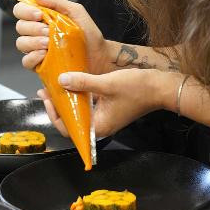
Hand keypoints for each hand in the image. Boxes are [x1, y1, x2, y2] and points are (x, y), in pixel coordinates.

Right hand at [13, 0, 111, 73]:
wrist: (99, 55)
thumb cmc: (89, 34)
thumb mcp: (76, 12)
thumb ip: (56, 1)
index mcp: (42, 18)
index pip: (21, 10)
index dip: (25, 11)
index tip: (38, 14)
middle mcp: (37, 32)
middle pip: (20, 27)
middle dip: (33, 28)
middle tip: (47, 30)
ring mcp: (37, 49)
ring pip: (21, 43)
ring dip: (33, 42)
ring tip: (48, 43)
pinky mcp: (40, 64)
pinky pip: (26, 61)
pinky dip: (33, 57)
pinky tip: (45, 54)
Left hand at [38, 69, 174, 137]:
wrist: (162, 87)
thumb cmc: (137, 89)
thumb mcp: (106, 84)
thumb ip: (82, 82)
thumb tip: (60, 80)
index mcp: (98, 127)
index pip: (68, 129)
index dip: (55, 115)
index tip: (48, 97)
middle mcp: (100, 126)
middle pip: (72, 121)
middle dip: (58, 105)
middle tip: (47, 89)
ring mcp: (105, 117)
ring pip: (80, 112)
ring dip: (68, 99)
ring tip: (55, 85)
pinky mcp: (109, 109)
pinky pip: (89, 105)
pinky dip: (79, 95)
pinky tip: (73, 82)